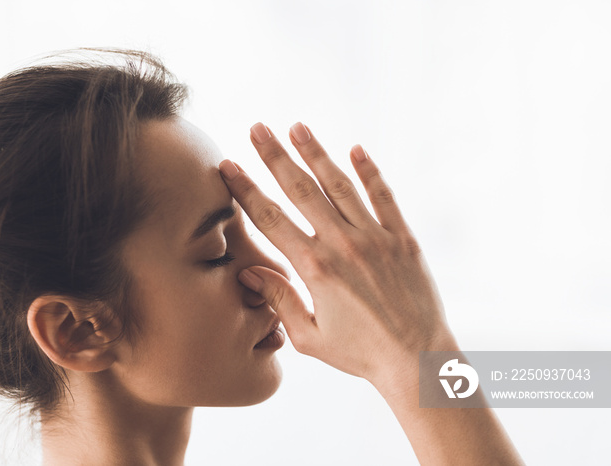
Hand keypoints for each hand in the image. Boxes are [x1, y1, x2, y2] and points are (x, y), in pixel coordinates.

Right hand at [219, 122, 456, 400]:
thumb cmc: (359, 354)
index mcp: (314, 269)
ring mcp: (374, 238)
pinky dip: (369, 172)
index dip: (246, 189)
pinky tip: (356, 149)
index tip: (228, 165)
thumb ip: (279, 299)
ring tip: (298, 127)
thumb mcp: (309, 337)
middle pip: (300, 191)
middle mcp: (342, 245)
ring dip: (316, 154)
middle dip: (275, 156)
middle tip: (258, 128)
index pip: (270, 219)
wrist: (416, 361)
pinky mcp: (402, 239)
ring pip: (339, 185)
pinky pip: (383, 196)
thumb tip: (249, 272)